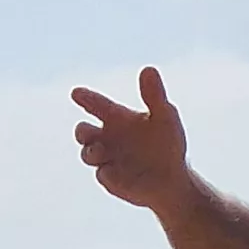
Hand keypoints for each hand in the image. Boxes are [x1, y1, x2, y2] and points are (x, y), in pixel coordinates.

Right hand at [71, 67, 193, 208]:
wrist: (172, 179)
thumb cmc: (168, 144)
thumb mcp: (165, 117)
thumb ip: (154, 95)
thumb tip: (148, 69)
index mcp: (116, 118)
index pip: (96, 104)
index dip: (85, 97)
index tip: (76, 92)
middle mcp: (107, 137)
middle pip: (82, 131)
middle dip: (82, 132)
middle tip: (88, 132)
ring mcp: (106, 159)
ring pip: (87, 154)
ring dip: (90, 152)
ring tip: (101, 152)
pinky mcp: (110, 179)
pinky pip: (103, 175)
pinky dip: (108, 173)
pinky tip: (116, 173)